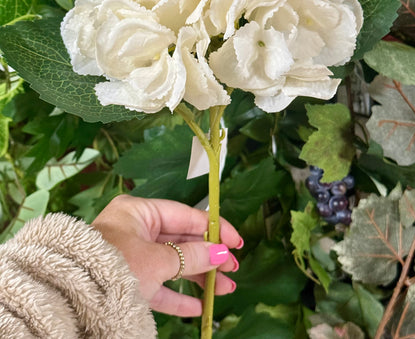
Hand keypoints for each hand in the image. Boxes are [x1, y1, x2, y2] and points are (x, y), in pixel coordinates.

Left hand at [91, 195, 242, 316]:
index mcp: (138, 212)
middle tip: (232, 268)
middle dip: (208, 256)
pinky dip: (177, 296)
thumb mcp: (158, 260)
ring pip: (173, 264)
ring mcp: (131, 256)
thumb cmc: (114, 267)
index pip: (184, 215)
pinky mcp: (127, 281)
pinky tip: (198, 306)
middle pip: (181, 240)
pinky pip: (158, 286)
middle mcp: (135, 230)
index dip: (213, 228)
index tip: (236, 241)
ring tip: (224, 289)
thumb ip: (192, 256)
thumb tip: (222, 253)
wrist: (73, 298)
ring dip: (199, 277)